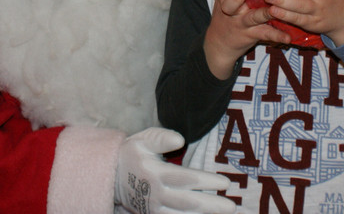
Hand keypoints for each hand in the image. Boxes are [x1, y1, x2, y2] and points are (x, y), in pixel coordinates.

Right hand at [115, 127, 235, 213]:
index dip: (205, 181)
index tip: (226, 182)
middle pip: (188, 203)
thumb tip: (180, 140)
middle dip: (211, 206)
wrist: (111, 177)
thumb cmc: (133, 154)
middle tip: (232, 207)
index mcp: (156, 173)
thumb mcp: (142, 140)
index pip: (185, 178)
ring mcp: (155, 209)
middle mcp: (157, 194)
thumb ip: (161, 138)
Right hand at [204, 0, 289, 78]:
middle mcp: (233, 9)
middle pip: (231, 2)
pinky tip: (288, 37)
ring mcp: (242, 23)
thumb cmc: (226, 15)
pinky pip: (266, 34)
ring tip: (275, 10)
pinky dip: (277, 36)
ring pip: (253, 17)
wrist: (219, 46)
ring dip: (264, 13)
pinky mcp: (252, 34)